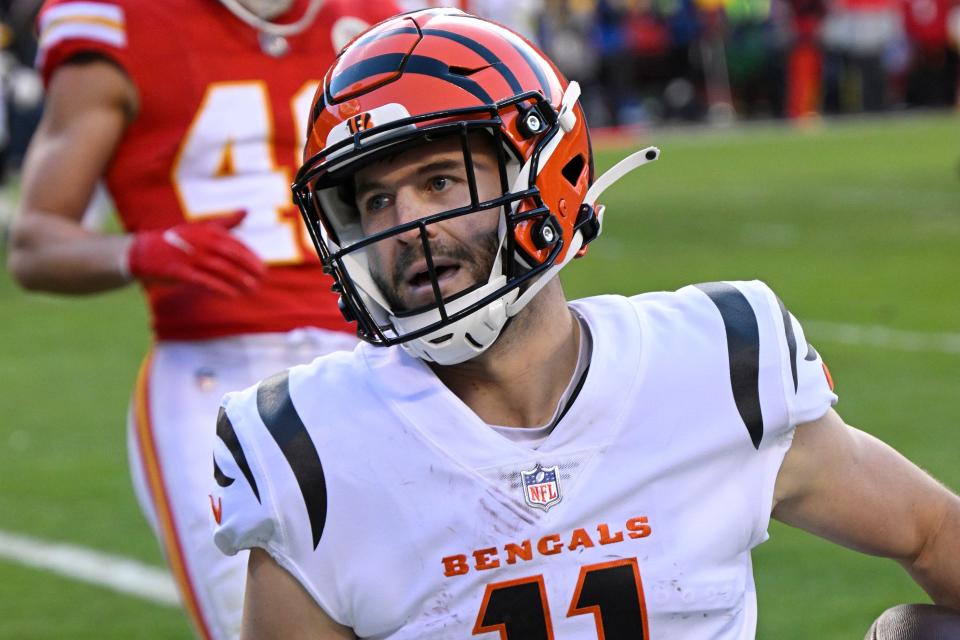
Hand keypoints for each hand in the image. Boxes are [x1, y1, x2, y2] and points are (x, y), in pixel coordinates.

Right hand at [127, 212, 265, 295]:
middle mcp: (200, 242)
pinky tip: (233, 295)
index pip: (236, 244)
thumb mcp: (201, 228)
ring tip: (252, 288)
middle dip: (249, 267)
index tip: (262, 268)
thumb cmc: (177, 240)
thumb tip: (247, 211)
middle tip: (262, 278)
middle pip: (232, 256)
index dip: (251, 257)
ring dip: (239, 279)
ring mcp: (189, 257)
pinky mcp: (179, 272)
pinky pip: (204, 281)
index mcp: (208, 231)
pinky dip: (220, 288)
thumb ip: (225, 223)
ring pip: (221, 269)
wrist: (143, 251)